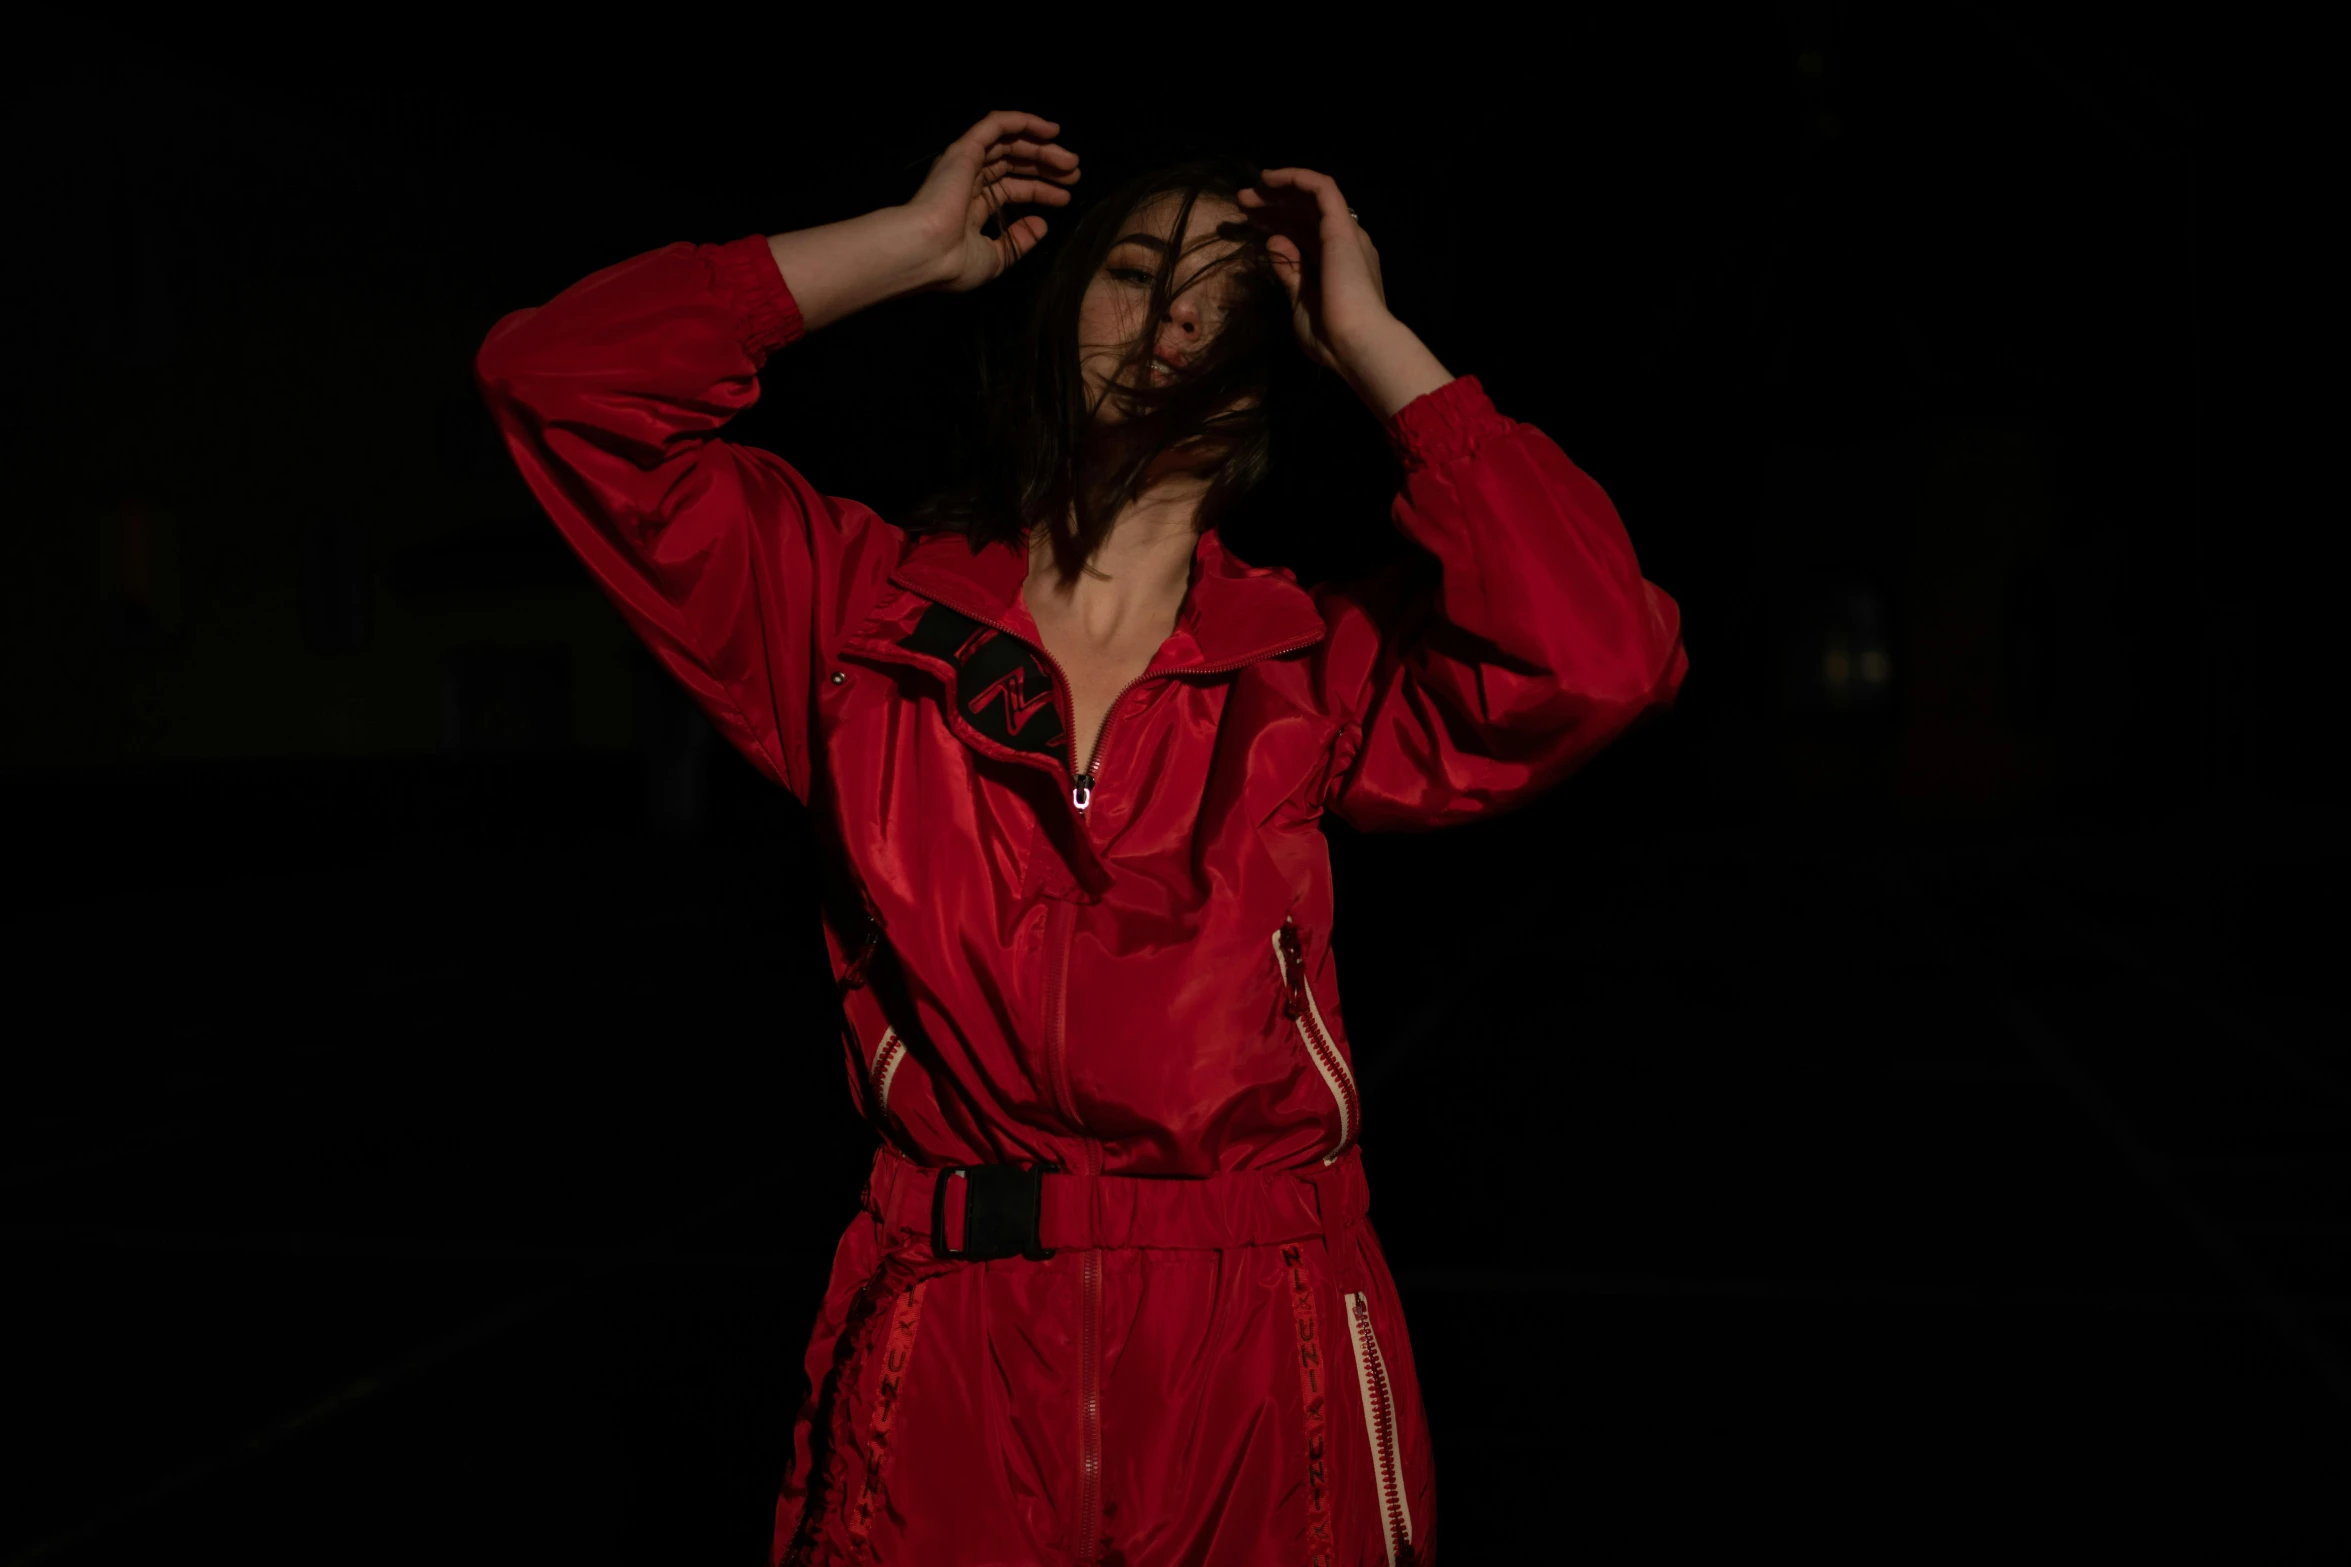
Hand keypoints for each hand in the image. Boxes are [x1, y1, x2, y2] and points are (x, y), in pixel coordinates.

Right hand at [904, 110, 1080, 293]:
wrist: (928, 252)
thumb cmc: (954, 263)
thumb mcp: (996, 258)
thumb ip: (1018, 241)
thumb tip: (1041, 225)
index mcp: (969, 207)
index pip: (1011, 189)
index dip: (1040, 190)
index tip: (1065, 196)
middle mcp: (966, 181)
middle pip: (1013, 164)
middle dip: (1045, 167)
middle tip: (1074, 173)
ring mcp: (964, 164)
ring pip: (1009, 144)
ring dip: (1041, 148)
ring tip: (1070, 160)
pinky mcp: (964, 149)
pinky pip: (996, 125)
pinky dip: (1023, 122)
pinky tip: (1050, 130)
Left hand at [1236, 169, 1392, 373]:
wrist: (1357, 344)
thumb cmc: (1330, 336)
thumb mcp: (1300, 302)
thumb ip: (1289, 271)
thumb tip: (1274, 241)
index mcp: (1337, 265)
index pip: (1304, 234)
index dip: (1277, 224)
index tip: (1250, 224)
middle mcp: (1345, 244)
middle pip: (1305, 214)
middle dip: (1272, 206)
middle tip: (1242, 203)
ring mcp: (1345, 233)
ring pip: (1311, 198)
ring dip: (1278, 192)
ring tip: (1247, 193)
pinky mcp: (1342, 226)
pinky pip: (1321, 188)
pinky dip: (1296, 178)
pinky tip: (1269, 178)